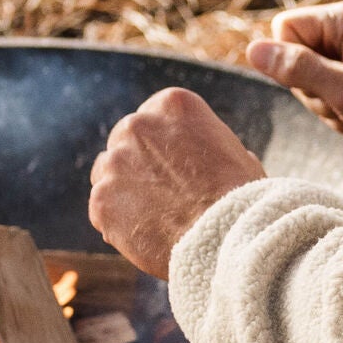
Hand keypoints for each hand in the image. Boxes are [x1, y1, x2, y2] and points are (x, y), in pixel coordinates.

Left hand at [88, 88, 265, 277]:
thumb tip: (201, 155)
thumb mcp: (234, 152)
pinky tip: (147, 235)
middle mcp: (138, 125)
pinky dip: (118, 222)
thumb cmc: (241, 198)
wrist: (227, 238)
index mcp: (173, 104)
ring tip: (156, 217)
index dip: (165, 143)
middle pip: (126, 140)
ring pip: (108, 173)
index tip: (178, 165)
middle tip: (164, 192)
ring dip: (125, 190)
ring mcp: (114, 162)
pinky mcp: (101, 199)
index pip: (154, 116)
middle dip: (139, 163)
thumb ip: (204, 144)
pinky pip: (102, 209)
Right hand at [244, 0, 342, 173]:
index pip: (284, 28)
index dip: (291, 62)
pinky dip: (337, 112)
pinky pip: (326, 93)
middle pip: (293, 56)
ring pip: (307, 79)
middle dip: (311, 89)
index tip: (322, 82)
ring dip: (324, 105)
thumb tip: (253, 51)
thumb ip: (298, 69)